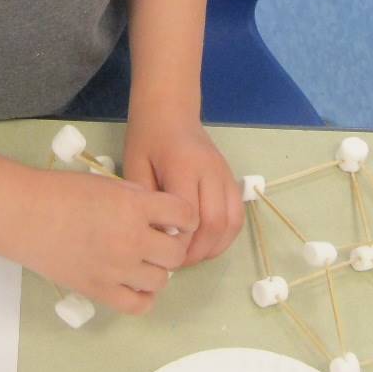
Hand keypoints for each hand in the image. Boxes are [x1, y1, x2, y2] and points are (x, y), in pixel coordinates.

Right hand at [12, 167, 195, 315]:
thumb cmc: (61, 192)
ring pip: (162, 280)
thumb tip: (162, 216)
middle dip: (172, 246)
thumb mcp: (108, 184)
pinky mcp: (99, 291)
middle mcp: (132, 239)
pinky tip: (134, 283)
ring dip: (157, 270)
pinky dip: (143, 296)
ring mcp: (116, 269)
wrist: (25, 215)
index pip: (184, 215)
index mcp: (135, 206)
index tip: (177, 219)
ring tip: (142, 261)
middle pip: (176, 253)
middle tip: (159, 241)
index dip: (185, 217)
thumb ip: (139, 199)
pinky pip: (138, 305)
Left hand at [123, 111, 243, 267]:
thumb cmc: (147, 138)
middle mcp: (211, 171)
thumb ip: (147, 202)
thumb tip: (158, 238)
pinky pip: (237, 215)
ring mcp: (226, 175)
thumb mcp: (134, 166)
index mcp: (184, 166)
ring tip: (191, 256)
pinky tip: (206, 243)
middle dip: (196, 251)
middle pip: (215, 223)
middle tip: (175, 262)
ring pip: (232, 223)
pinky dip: (225, 236)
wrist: (171, 110)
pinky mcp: (232, 179)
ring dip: (214, 247)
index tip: (159, 252)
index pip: (189, 216)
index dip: (177, 242)